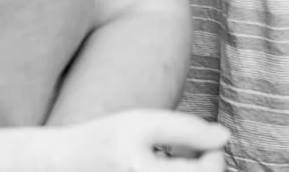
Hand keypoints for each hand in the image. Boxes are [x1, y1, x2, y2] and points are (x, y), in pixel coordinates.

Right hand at [0, 111, 228, 171]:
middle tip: (187, 151)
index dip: (216, 154)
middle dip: (204, 166)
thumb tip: (225, 136)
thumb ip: (188, 128)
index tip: (205, 140)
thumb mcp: (143, 123)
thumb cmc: (103, 140)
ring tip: (173, 159)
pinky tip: (159, 169)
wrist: (63, 165)